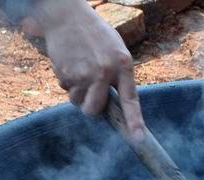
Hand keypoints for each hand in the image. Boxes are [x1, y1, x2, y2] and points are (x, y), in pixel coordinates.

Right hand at [26, 0, 144, 140]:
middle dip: (90, 108)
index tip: (138, 139)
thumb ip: (117, 76)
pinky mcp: (66, 73)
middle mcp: (104, 72)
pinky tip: (70, 62)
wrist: (67, 15)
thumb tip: (112, 106)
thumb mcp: (115, 50)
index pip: (130, 99)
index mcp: (122, 65)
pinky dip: (66, 80)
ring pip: (77, 101)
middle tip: (89, 93)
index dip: (134, 122)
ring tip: (80, 69)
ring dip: (77, 92)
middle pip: (94, 110)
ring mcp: (84, 74)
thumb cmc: (95, 34)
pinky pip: (65, 89)